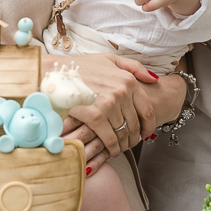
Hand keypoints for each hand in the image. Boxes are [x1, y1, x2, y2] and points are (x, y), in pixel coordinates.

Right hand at [55, 53, 157, 171]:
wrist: (56, 73)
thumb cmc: (82, 67)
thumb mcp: (110, 59)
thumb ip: (134, 67)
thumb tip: (153, 79)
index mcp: (128, 80)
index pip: (147, 109)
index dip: (149, 125)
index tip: (146, 133)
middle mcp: (122, 92)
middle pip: (135, 124)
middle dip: (135, 137)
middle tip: (130, 143)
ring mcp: (109, 105)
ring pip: (123, 133)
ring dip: (123, 144)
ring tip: (120, 147)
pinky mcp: (95, 116)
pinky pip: (110, 139)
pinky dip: (113, 148)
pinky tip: (111, 150)